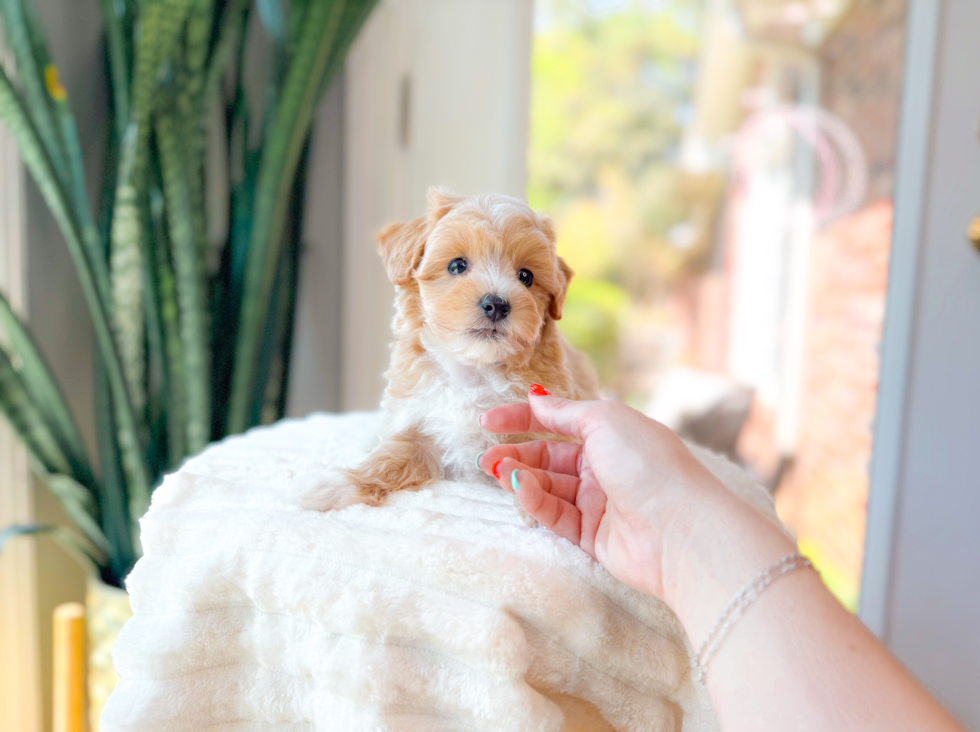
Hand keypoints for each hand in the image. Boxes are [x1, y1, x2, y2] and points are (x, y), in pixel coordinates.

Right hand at [477, 389, 731, 600]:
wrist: (680, 530)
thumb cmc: (649, 464)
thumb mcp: (605, 421)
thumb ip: (565, 412)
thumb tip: (536, 397)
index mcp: (612, 435)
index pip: (558, 423)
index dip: (523, 420)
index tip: (488, 422)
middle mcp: (605, 468)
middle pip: (549, 459)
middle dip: (517, 456)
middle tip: (488, 460)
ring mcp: (599, 503)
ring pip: (548, 488)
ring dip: (522, 478)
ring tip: (500, 472)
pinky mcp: (592, 537)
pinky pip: (555, 516)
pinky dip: (536, 502)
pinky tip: (522, 489)